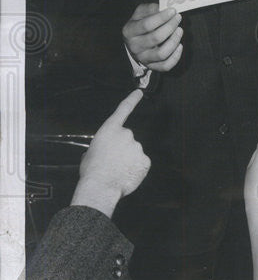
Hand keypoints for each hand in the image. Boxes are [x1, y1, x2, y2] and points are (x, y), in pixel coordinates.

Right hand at [72, 89, 150, 215]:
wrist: (100, 187)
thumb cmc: (91, 170)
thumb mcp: (90, 153)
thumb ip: (101, 146)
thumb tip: (103, 151)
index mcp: (110, 129)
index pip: (123, 110)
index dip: (132, 100)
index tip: (139, 92)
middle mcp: (126, 134)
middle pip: (127, 139)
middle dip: (122, 148)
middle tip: (112, 161)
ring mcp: (138, 147)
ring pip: (134, 152)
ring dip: (128, 159)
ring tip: (117, 171)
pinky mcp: (145, 160)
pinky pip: (141, 163)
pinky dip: (135, 169)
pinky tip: (126, 175)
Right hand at [122, 4, 182, 71]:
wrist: (134, 43)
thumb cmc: (140, 25)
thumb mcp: (140, 13)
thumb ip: (150, 9)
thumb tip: (163, 8)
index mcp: (129, 31)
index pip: (147, 25)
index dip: (162, 17)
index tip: (173, 11)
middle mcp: (134, 46)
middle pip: (156, 38)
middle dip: (170, 27)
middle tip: (178, 18)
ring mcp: (143, 58)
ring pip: (162, 53)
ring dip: (174, 41)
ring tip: (180, 30)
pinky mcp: (152, 66)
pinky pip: (166, 66)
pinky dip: (175, 57)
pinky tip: (180, 46)